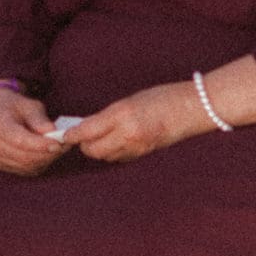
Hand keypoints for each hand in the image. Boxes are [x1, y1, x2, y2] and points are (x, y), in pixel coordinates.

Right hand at [0, 85, 61, 176]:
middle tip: (65, 146)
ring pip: (26, 165)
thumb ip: (39, 119)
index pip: (19, 140)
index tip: (58, 144)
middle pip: (23, 156)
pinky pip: (24, 170)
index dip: (39, 145)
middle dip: (47, 153)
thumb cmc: (14, 106)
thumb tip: (53, 132)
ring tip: (59, 149)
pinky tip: (47, 154)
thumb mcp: (28, 105)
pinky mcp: (1, 165)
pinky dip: (39, 163)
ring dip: (45, 159)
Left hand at [69, 82, 202, 162]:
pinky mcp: (143, 154)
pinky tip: (115, 142)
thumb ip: (109, 114)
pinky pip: (119, 158)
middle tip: (81, 136)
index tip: (63, 135)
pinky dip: (112, 153)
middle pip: (93, 150)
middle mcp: (127, 134)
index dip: (72, 134)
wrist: (192, 109)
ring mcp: (136, 146)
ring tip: (98, 138)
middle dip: (84, 145)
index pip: (88, 130)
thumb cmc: (162, 97)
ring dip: (98, 149)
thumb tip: (89, 125)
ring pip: (105, 156)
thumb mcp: (131, 100)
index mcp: (122, 114)